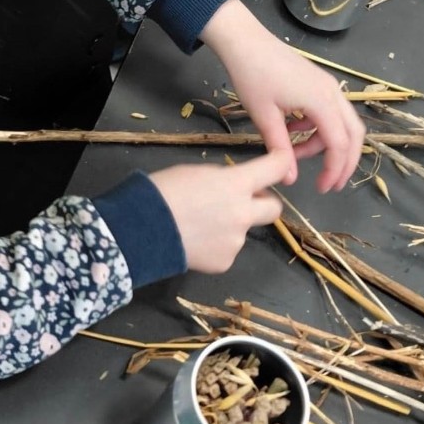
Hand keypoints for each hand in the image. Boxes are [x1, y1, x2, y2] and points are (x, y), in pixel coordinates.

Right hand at [150, 151, 288, 271]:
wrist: (142, 230)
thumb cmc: (164, 191)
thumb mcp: (197, 172)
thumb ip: (223, 180)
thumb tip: (233, 189)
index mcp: (237, 184)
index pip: (276, 168)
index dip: (280, 162)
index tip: (279, 162)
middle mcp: (244, 213)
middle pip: (275, 208)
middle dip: (265, 203)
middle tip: (245, 201)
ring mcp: (236, 241)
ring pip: (243, 231)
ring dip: (230, 226)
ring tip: (198, 226)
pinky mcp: (225, 262)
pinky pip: (227, 251)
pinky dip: (215, 247)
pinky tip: (194, 243)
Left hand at [201, 0, 364, 193]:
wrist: (245, 41)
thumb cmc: (252, 76)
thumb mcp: (264, 117)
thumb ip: (280, 150)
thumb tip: (291, 180)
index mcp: (321, 102)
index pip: (340, 144)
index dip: (335, 170)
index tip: (322, 188)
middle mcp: (332, 93)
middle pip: (354, 134)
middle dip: (345, 161)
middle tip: (330, 183)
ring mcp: (328, 86)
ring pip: (343, 123)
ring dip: (326, 144)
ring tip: (297, 154)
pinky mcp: (319, 83)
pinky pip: (330, 112)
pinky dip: (318, 128)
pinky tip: (293, 131)